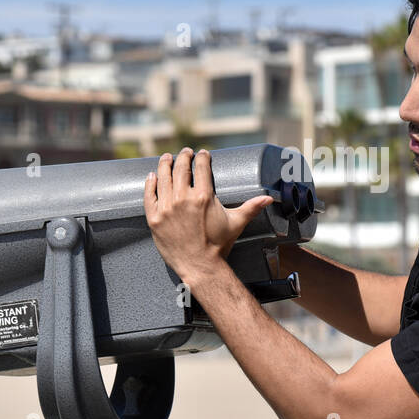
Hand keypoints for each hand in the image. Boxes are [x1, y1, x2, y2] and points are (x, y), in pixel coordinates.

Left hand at [143, 147, 274, 283]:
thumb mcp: (236, 223)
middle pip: (181, 168)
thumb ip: (252, 207)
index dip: (202, 157)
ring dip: (165, 164)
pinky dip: (150, 183)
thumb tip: (269, 198)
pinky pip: (149, 195)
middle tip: (185, 152)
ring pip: (163, 178)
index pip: (201, 168)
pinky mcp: (155, 218)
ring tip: (166, 158)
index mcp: (204, 196)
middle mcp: (183, 198)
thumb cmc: (218, 245)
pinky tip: (151, 176)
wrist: (199, 266)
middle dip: (184, 156)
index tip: (202, 153)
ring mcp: (167, 208)